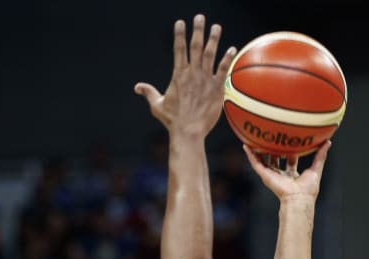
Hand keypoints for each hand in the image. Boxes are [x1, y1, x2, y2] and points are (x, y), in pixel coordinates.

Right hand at [134, 15, 236, 137]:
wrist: (188, 131)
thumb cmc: (172, 121)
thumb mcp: (157, 105)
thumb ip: (149, 93)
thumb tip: (137, 87)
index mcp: (178, 75)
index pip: (178, 49)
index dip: (179, 34)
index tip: (181, 22)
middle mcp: (192, 73)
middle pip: (195, 46)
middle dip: (197, 30)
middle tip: (200, 17)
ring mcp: (205, 80)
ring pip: (210, 54)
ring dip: (214, 39)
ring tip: (216, 27)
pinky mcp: (217, 88)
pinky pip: (223, 69)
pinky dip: (227, 58)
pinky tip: (232, 48)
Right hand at [243, 141, 331, 202]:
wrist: (298, 198)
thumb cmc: (308, 189)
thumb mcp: (316, 169)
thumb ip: (320, 156)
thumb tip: (328, 142)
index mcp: (292, 176)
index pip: (290, 162)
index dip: (290, 152)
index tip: (290, 142)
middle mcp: (281, 175)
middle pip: (276, 161)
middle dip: (274, 150)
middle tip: (273, 138)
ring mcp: (272, 175)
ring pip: (263, 161)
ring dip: (259, 151)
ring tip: (255, 139)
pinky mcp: (265, 176)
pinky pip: (255, 163)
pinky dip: (250, 155)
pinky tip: (246, 146)